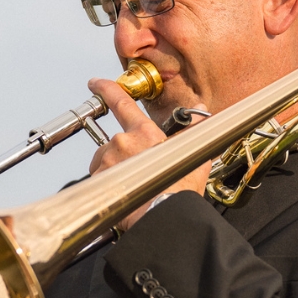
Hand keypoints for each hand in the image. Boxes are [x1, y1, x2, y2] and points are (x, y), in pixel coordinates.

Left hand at [88, 78, 211, 231]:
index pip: (121, 102)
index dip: (107, 89)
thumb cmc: (179, 190)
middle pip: (114, 141)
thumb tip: (200, 110)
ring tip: (133, 184)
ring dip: (115, 168)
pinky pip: (100, 178)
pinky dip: (108, 185)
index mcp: (144, 132)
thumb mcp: (193, 154)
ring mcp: (108, 161)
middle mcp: (121, 143)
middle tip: (139, 170)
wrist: (163, 215)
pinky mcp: (99, 180)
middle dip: (123, 153)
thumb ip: (193, 128)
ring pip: (105, 160)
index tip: (96, 82)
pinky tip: (124, 193)